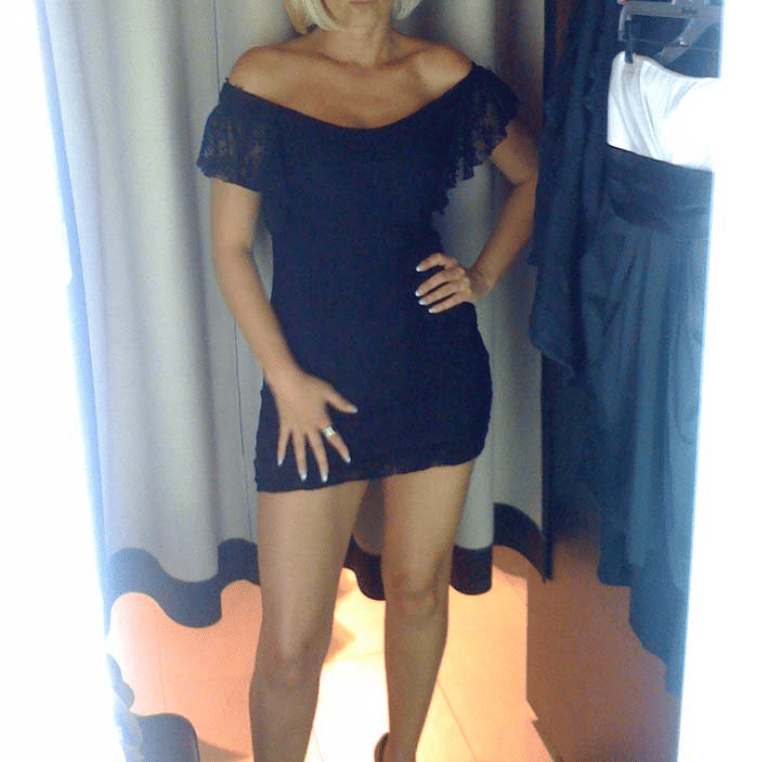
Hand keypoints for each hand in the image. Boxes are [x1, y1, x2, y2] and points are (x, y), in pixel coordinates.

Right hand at [267, 367, 357, 482]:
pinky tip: (280, 462)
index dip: (341, 448)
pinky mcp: (284, 425)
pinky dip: (281, 451)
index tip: (348, 459)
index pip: (334, 438)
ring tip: (303, 477)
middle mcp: (309, 428)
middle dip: (322, 464)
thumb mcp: (328, 392)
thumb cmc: (309, 385)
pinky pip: (282, 440)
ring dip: (302, 463)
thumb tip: (355, 410)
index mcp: (321, 421)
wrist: (288, 382)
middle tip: (324, 478)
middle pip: (317, 449)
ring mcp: (295, 428)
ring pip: (299, 449)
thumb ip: (341, 402)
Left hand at [414, 253, 491, 313]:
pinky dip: (440, 306)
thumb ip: (439, 270)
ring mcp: (464, 283)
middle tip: (417, 293)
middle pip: (441, 276)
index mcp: (453, 262)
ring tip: (422, 302)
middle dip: (427, 285)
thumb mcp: (452, 268)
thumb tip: (421, 285)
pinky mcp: (467, 294)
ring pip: (445, 290)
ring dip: (431, 297)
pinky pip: (452, 301)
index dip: (428, 262)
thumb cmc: (459, 276)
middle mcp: (459, 271)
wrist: (481, 281)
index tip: (418, 269)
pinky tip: (431, 309)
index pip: (439, 257)